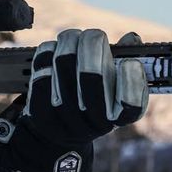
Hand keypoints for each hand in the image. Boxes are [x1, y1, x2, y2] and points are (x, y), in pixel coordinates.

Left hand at [0, 29, 148, 171]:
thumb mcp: (113, 87)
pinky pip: (42, 69)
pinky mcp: (40, 109)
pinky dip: (48, 52)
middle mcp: (94, 122)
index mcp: (118, 116)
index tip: (128, 62)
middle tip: (93, 36)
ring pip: (64, 62)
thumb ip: (124, 62)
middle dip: (93, 43)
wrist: (57, 134)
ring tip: (72, 38)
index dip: (131, 77)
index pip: (132, 103)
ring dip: (69, 41)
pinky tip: (53, 50)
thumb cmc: (92, 101)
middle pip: (92, 74)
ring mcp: (65, 117)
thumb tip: (131, 39)